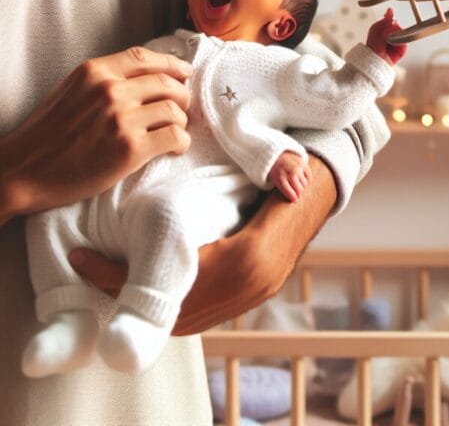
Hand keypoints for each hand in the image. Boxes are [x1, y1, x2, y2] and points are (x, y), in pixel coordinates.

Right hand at [0, 46, 192, 221]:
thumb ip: (104, 79)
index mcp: (95, 72)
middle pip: (168, 84)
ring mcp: (121, 120)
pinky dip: (181, 142)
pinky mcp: (130, 149)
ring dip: (181, 122)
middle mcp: (110, 91)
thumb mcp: (70, 90)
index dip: (172, 64)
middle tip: (182, 108)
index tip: (186, 72)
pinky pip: (175, 136)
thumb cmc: (46, 134)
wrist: (22, 172)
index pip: (146, 57)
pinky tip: (173, 148)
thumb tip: (145, 75)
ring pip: (176, 110)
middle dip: (182, 96)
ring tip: (173, 131)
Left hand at [69, 154, 337, 334]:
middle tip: (89, 270)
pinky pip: (202, 314)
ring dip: (148, 305)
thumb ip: (253, 176)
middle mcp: (251, 284)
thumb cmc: (288, 176)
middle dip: (126, 296)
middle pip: (175, 310)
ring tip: (113, 279)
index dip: (122, 277)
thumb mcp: (267, 170)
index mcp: (249, 256)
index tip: (86, 261)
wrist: (321, 189)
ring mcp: (255, 294)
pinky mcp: (253, 296)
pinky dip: (173, 306)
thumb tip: (218, 185)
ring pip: (187, 319)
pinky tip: (154, 283)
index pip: (171, 279)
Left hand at [267, 151, 310, 202]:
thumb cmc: (274, 172)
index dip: (294, 199)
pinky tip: (301, 179)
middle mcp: (290, 173)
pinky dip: (306, 179)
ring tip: (296, 184)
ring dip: (301, 186)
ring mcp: (298, 167)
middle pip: (300, 190)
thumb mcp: (272, 181)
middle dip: (298, 194)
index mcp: (280, 178)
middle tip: (295, 193)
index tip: (294, 200)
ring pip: (305, 184)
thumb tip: (295, 201)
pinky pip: (309, 176)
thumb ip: (282, 190)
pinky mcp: (303, 163)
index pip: (291, 194)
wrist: (275, 155)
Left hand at [365, 8, 406, 64]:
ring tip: (388, 42)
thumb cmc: (373, 46)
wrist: (375, 60)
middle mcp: (390, 35)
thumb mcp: (376, 29)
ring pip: (402, 33)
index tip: (389, 22)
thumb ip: (385, 20)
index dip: (390, 21)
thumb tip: (390, 9)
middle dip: (392, 29)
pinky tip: (393, 44)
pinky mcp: (401, 49)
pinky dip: (399, 42)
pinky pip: (404, 41)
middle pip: (397, 26)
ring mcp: (396, 42)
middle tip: (386, 35)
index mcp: (383, 29)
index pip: (390, 20)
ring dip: (395, 36)